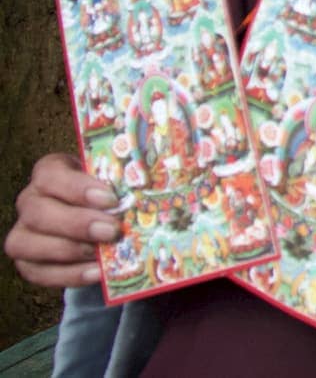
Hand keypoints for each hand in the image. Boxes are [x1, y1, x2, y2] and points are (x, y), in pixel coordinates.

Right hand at [5, 153, 119, 287]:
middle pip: (38, 212)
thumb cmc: (107, 192)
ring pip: (27, 244)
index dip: (77, 188)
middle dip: (77, 223)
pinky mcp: (28, 262)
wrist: (98, 217)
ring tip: (102, 253)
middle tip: (112, 230)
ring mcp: (24, 233)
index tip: (110, 199)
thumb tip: (160, 184)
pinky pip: (38, 272)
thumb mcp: (114, 179)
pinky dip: (68, 275)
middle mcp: (31, 201)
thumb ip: (127, 179)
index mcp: (50, 172)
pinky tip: (97, 272)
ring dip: (68, 250)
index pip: (51, 175)